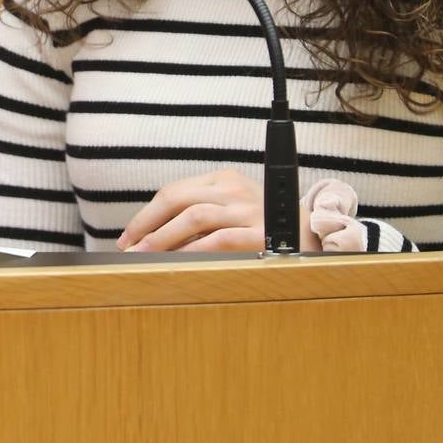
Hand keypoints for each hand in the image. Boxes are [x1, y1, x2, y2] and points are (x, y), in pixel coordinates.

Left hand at [116, 167, 314, 252]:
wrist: (314, 238)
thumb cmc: (266, 228)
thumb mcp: (233, 213)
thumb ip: (200, 219)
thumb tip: (154, 240)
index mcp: (224, 180)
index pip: (174, 192)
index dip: (146, 215)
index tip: (129, 236)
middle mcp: (235, 189)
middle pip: (177, 199)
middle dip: (146, 224)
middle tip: (129, 247)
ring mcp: (249, 208)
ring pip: (193, 216)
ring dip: (162, 238)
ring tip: (144, 255)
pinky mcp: (261, 231)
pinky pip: (218, 239)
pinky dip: (192, 251)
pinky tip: (177, 262)